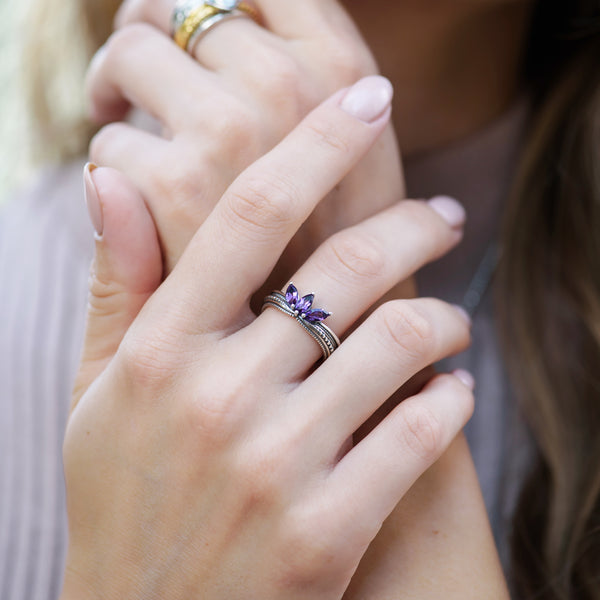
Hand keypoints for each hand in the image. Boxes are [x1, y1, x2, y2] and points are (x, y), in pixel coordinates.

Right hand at [64, 80, 471, 599]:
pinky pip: (419, 434)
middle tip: (443, 214)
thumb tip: (115, 182)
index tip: (366, 101)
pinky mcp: (327, 532)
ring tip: (451, 317)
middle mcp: (218, 396)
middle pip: (344, 266)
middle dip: (414, 225)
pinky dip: (449, 400)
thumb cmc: (126, 498)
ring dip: (443, 319)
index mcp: (162, 350)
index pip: (248, 210)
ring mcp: (275, 466)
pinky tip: (450, 391)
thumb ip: (120, 286)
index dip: (315, 142)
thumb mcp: (103, 391)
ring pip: (398, 345)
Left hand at [86, 0, 403, 275]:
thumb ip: (316, 90)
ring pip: (132, 59)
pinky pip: (112, 147)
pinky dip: (115, 168)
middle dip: (154, 29)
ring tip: (126, 119)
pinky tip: (143, 199)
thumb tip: (261, 25)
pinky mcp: (177, 191)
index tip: (192, 25)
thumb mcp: (359, 163)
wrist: (337, 340)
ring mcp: (229, 134)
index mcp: (341, 67)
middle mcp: (287, 86)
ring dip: (120, 89)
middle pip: (182, 4)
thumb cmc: (346, 251)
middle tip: (145, 73)